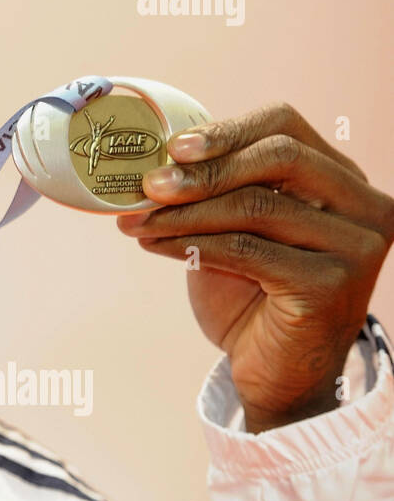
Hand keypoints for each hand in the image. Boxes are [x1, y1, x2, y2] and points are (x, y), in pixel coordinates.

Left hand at [116, 102, 393, 431]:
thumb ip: (217, 187)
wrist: (276, 373)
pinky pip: (246, 250)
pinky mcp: (332, 285)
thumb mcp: (237, 227)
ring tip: (137, 220)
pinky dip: (191, 244)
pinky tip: (156, 245)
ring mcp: (356, 246)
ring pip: (256, 206)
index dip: (227, 130)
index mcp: (343, 179)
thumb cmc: (253, 294)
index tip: (171, 146)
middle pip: (279, 157)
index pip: (287, 127)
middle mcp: (365, 206)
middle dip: (203, 169)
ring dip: (184, 211)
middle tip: (147, 185)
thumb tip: (155, 157)